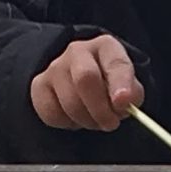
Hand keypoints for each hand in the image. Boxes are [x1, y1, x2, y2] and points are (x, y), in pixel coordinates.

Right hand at [28, 33, 143, 131]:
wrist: (80, 85)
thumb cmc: (109, 86)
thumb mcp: (128, 87)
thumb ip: (131, 94)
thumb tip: (125, 103)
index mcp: (106, 47)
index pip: (115, 63)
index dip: (121, 84)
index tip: (123, 103)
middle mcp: (78, 51)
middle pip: (85, 78)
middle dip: (100, 108)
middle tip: (111, 124)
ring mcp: (55, 67)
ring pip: (70, 101)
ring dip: (86, 120)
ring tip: (95, 120)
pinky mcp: (39, 85)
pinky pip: (52, 113)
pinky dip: (67, 123)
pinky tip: (75, 117)